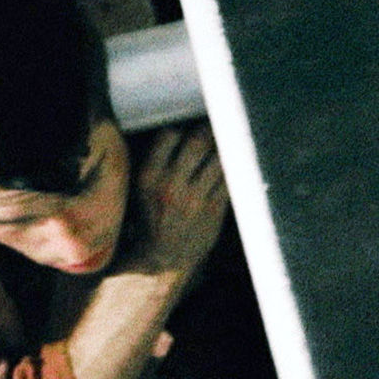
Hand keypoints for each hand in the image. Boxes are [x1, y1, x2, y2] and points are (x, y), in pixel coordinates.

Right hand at [132, 125, 228, 272]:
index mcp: (149, 177)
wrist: (165, 256)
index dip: (182, 126)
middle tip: (217, 122)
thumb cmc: (153, 216)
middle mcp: (171, 185)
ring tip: (230, 137)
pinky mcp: (214, 209)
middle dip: (209, 128)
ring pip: (219, 158)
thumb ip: (158, 161)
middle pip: (198, 142)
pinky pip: (230, 177)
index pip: (169, 135)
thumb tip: (180, 129)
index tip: (190, 122)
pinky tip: (235, 158)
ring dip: (226, 144)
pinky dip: (235, 165)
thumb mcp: (142, 189)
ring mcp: (195, 198)